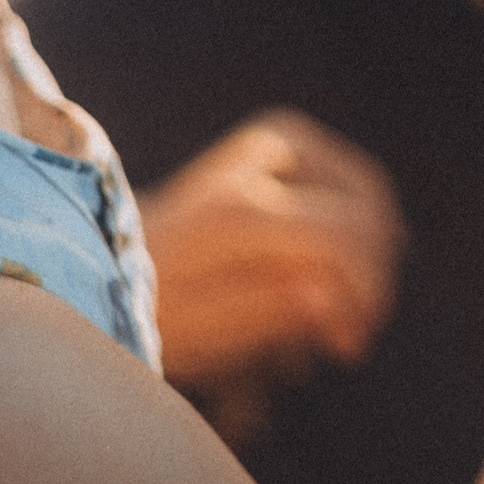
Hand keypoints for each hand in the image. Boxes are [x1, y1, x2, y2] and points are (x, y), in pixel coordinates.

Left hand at [138, 108, 405, 441]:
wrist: (110, 259)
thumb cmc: (157, 309)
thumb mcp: (201, 334)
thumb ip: (268, 315)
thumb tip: (333, 299)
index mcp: (235, 212)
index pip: (341, 240)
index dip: (364, 295)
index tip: (346, 346)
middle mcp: (259, 159)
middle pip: (367, 213)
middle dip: (373, 280)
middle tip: (345, 338)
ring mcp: (273, 139)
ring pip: (370, 192)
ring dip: (369, 256)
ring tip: (338, 310)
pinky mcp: (283, 136)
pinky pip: (355, 181)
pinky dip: (357, 230)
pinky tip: (331, 273)